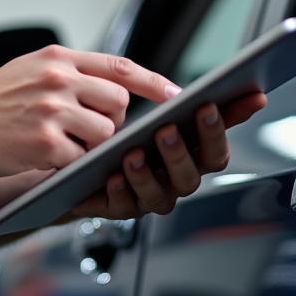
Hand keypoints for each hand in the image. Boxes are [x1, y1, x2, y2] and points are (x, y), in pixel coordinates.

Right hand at [0, 45, 183, 177]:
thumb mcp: (27, 70)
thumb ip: (66, 73)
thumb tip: (108, 86)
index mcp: (55, 58)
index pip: (118, 65)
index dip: (151, 81)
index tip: (175, 94)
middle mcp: (57, 79)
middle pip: (118, 103)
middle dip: (112, 122)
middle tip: (89, 131)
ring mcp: (52, 110)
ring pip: (104, 133)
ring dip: (92, 146)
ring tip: (62, 146)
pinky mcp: (45, 144)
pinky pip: (80, 159)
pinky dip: (70, 164)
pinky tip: (46, 158)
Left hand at [68, 91, 266, 219]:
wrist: (69, 154)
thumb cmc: (108, 125)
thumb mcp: (125, 96)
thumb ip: (153, 90)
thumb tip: (178, 89)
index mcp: (185, 151)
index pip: (214, 142)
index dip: (226, 125)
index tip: (220, 103)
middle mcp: (172, 177)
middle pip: (193, 174)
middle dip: (182, 152)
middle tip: (167, 129)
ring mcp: (148, 194)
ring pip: (161, 195)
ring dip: (148, 174)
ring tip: (133, 153)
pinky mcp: (119, 207)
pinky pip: (125, 205)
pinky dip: (121, 191)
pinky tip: (113, 176)